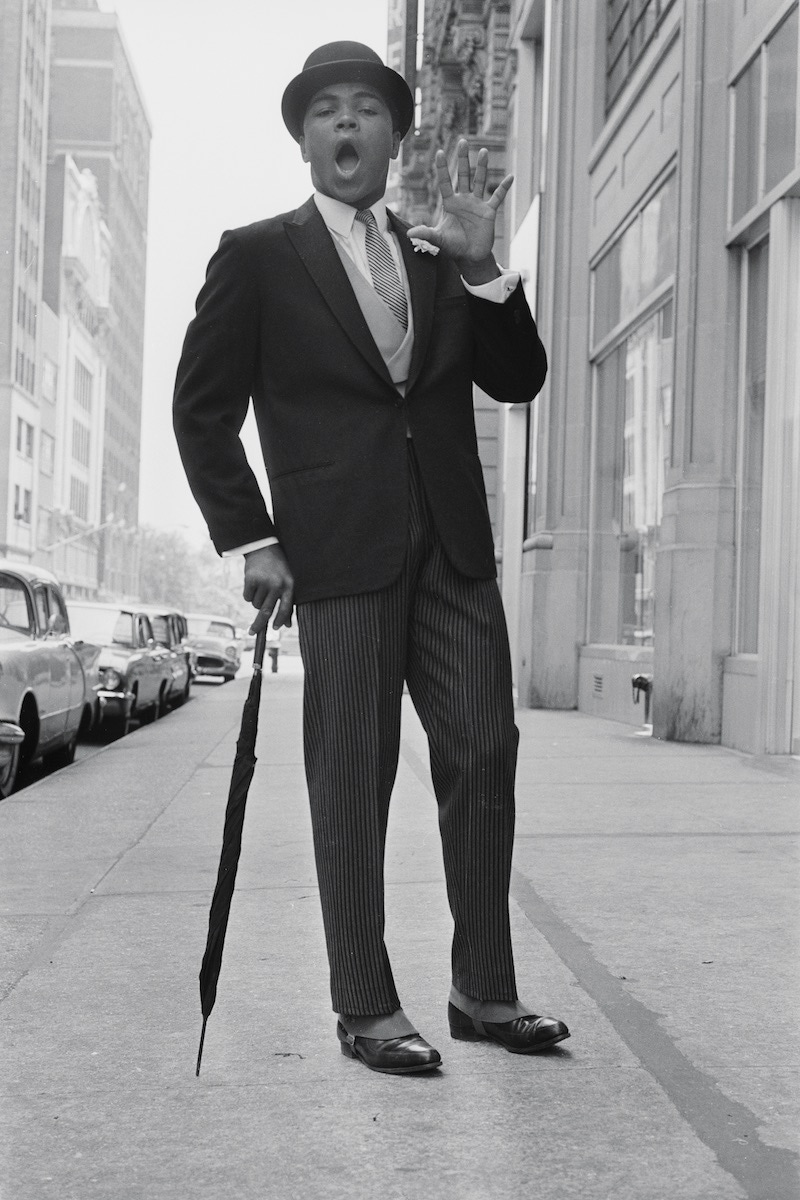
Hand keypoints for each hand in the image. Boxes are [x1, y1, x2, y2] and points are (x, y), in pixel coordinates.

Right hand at [243, 545, 293, 632]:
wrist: (264, 548)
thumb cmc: (278, 569)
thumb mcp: (287, 582)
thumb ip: (287, 603)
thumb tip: (287, 625)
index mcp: (289, 585)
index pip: (286, 608)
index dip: (280, 620)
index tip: (275, 628)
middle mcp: (277, 584)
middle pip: (266, 611)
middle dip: (258, 624)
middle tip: (252, 632)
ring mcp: (263, 582)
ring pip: (256, 605)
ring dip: (256, 601)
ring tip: (260, 588)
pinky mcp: (250, 579)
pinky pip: (247, 598)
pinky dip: (248, 595)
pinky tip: (253, 584)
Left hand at [406, 139, 513, 283]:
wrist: (470, 257)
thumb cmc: (453, 247)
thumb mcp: (438, 240)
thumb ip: (425, 234)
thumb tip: (408, 234)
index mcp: (450, 203)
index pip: (445, 182)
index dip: (443, 168)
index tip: (440, 152)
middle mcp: (464, 200)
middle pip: (463, 175)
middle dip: (463, 159)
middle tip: (462, 141)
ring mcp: (477, 204)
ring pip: (479, 181)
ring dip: (482, 167)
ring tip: (483, 151)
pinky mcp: (489, 212)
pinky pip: (497, 197)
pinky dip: (503, 188)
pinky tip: (510, 177)